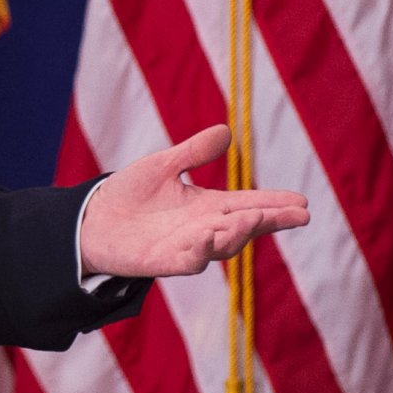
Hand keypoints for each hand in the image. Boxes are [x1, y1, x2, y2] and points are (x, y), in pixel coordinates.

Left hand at [76, 124, 309, 278]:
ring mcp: (186, 247)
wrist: (90, 220)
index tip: (303, 202)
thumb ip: (193, 153)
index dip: (275, 204)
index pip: (249, 204)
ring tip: (254, 220)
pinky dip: (200, 252)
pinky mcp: (162, 262)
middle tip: (298, 214)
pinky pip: (187, 261)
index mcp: (207, 206)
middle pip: (245, 226)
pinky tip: (209, 239)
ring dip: (239, 233)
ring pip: (222, 245)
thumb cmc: (129, 194)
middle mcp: (203, 229)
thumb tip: (226, 131)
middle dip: (270, 220)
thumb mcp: (163, 165)